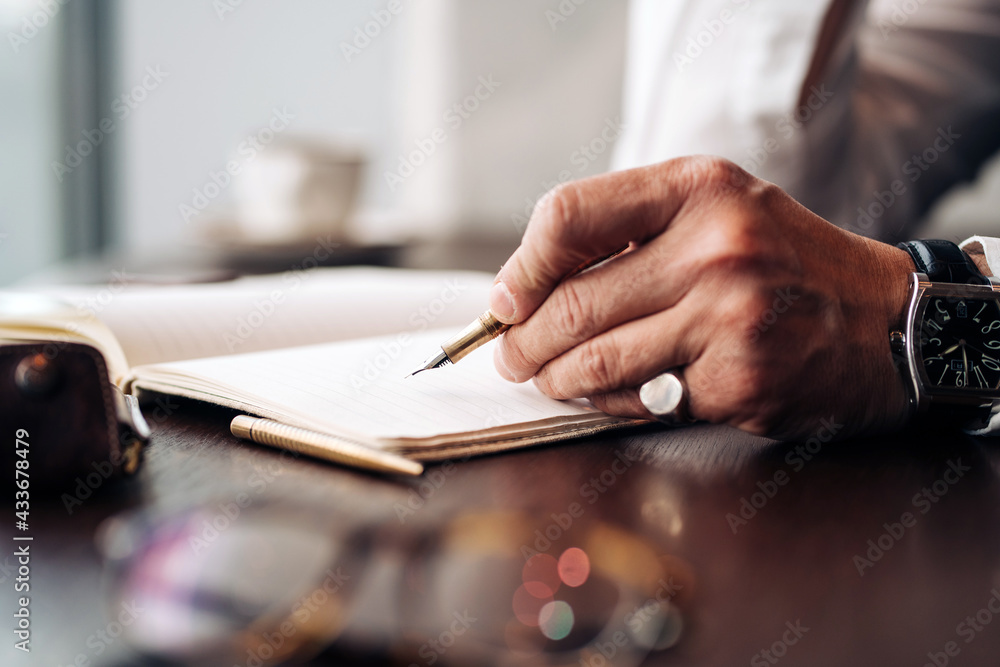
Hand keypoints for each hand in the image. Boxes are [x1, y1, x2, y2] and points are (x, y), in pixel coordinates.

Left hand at [489, 156, 915, 440]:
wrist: (884, 321)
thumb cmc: (785, 263)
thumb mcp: (715, 211)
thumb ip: (625, 232)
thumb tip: (521, 287)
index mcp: (698, 189)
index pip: (568, 217)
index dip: (521, 267)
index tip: (505, 300)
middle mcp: (714, 248)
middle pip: (570, 304)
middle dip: (522, 342)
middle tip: (511, 356)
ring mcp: (728, 319)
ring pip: (595, 362)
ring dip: (555, 379)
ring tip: (547, 379)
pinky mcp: (737, 381)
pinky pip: (641, 401)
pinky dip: (613, 403)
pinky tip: (614, 394)